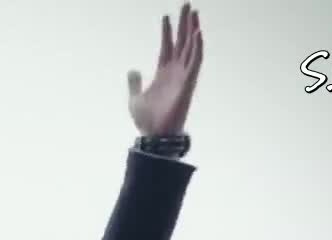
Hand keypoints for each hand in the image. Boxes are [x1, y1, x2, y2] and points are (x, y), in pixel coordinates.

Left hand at [127, 3, 203, 135]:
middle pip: (182, 42)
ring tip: (194, 13)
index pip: (167, 46)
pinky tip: (198, 34)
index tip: (166, 16)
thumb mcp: (135, 98)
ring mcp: (183, 76)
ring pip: (191, 48)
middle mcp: (175, 72)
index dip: (167, 32)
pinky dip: (197, 48)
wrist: (154, 135)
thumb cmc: (147, 120)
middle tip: (187, 5)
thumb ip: (134, 83)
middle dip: (184, 24)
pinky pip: (195, 62)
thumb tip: (133, 70)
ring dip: (193, 31)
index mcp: (163, 73)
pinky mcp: (188, 83)